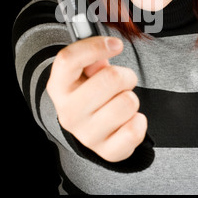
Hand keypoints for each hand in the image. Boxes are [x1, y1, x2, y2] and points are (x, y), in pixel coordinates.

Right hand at [46, 36, 147, 161]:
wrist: (89, 126)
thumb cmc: (90, 90)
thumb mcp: (85, 70)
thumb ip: (93, 55)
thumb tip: (109, 47)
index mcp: (59, 86)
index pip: (68, 59)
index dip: (95, 46)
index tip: (116, 45)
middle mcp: (68, 112)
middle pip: (110, 78)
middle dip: (125, 74)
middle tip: (123, 80)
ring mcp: (87, 135)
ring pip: (128, 102)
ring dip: (131, 97)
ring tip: (120, 101)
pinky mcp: (107, 152)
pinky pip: (136, 129)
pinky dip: (138, 120)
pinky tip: (127, 119)